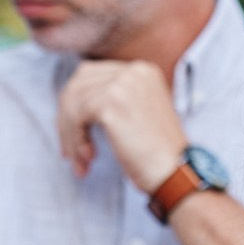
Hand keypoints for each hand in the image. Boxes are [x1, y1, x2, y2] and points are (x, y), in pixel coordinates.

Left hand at [56, 59, 186, 191]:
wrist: (177, 174)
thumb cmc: (158, 155)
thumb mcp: (139, 114)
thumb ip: (114, 100)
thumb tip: (71, 105)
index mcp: (142, 70)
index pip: (92, 75)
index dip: (76, 105)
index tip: (75, 135)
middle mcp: (133, 70)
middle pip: (78, 83)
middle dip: (67, 117)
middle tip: (70, 149)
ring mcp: (123, 84)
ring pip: (73, 101)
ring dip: (69, 134)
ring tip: (80, 160)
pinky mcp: (111, 103)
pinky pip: (75, 116)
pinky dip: (74, 140)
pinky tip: (87, 158)